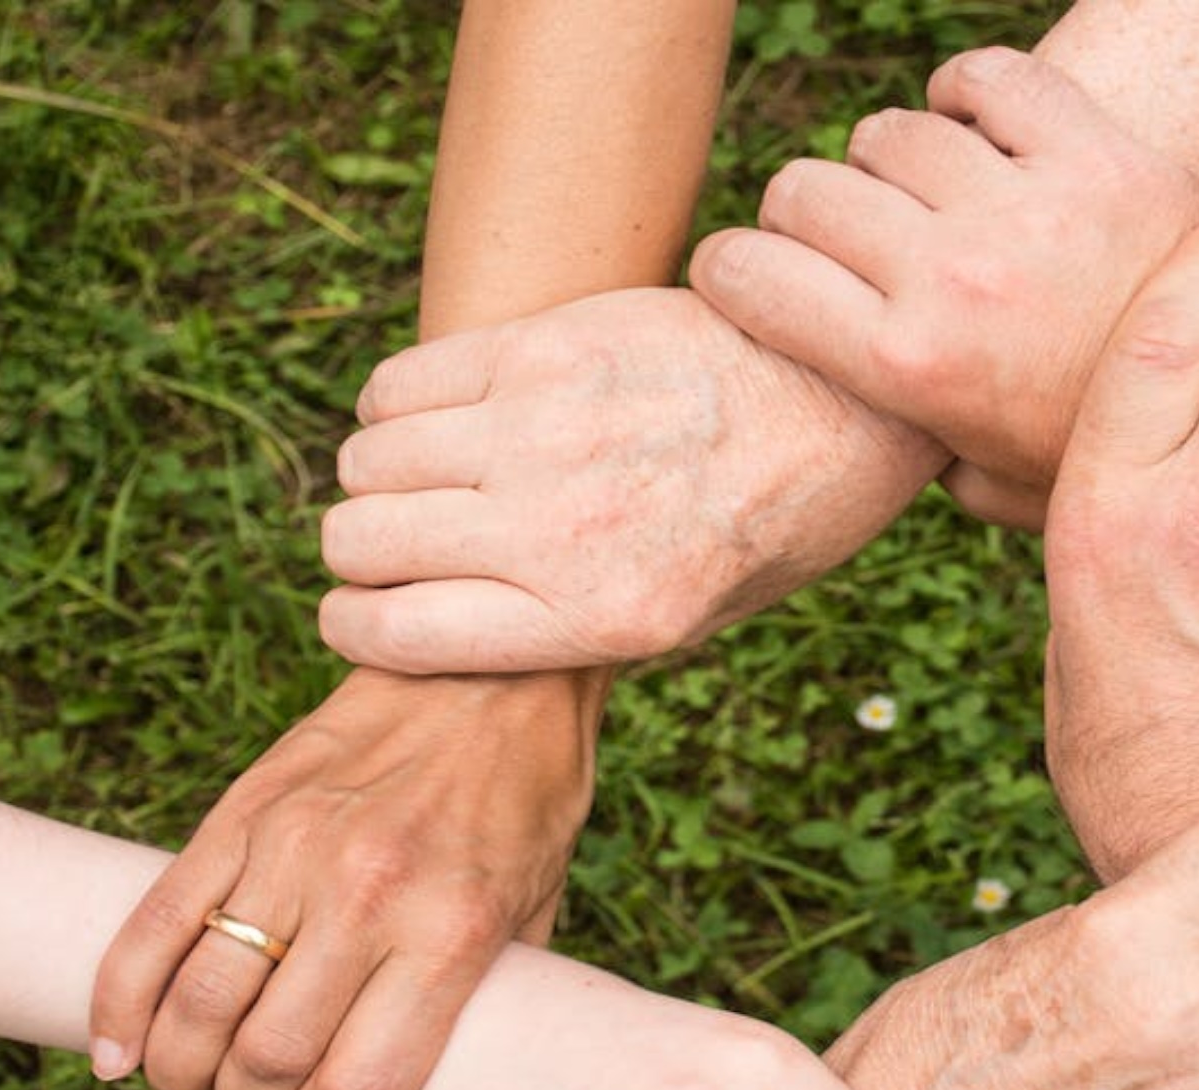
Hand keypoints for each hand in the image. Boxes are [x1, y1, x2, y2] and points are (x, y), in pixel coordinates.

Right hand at [89, 667, 603, 1089]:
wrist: (490, 669)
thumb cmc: (527, 798)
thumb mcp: (537, 907)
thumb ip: (485, 996)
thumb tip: (429, 1083)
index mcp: (452, 932)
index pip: (358, 1088)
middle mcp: (368, 895)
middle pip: (267, 1060)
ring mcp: (294, 850)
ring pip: (199, 1005)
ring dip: (182, 1072)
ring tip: (195, 1083)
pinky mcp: (240, 812)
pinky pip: (153, 926)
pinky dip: (119, 1003)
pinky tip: (118, 1050)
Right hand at [317, 287, 947, 674]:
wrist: (845, 402)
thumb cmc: (769, 524)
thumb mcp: (690, 621)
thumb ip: (569, 630)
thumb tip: (442, 628)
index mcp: (599, 618)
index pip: (390, 634)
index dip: (353, 623)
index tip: (364, 609)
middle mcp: (561, 530)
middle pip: (360, 541)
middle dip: (363, 550)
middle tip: (404, 540)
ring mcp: (546, 430)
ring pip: (367, 458)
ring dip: (380, 475)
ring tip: (431, 475)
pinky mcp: (545, 346)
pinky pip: (400, 382)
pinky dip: (394, 406)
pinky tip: (441, 416)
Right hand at [691, 46, 1198, 528]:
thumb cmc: (1095, 454)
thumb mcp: (985, 487)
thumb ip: (904, 449)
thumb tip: (844, 424)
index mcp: (909, 368)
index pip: (749, 275)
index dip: (729, 269)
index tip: (747, 277)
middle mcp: (954, 279)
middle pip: (805, 189)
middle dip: (805, 215)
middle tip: (846, 243)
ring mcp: (1028, 209)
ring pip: (890, 131)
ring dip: (892, 162)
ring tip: (927, 198)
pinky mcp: (1098, 154)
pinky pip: (988, 78)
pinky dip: (968, 93)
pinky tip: (979, 132)